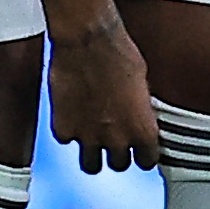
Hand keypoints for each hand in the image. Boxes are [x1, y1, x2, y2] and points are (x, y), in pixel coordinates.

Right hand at [52, 10, 159, 172]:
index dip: (141, 153)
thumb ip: (139, 113)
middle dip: (116, 153)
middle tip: (111, 138)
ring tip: (90, 137)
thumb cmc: (120, 55)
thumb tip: (136, 118)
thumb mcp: (142, 87)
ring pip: (91, 166)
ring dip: (91, 153)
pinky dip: (68, 130)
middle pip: (119, 165)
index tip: (136, 146)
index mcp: (144, 132)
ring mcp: (88, 136)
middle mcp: (118, 140)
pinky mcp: (62, 126)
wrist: (87, 42)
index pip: (147, 162)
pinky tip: (71, 115)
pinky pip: (66, 139)